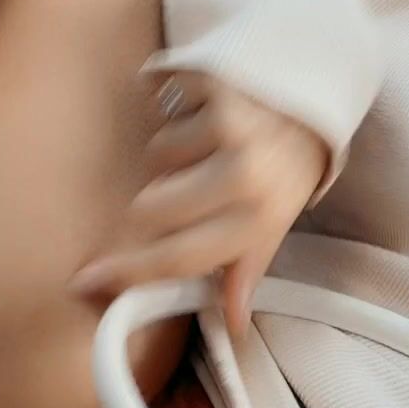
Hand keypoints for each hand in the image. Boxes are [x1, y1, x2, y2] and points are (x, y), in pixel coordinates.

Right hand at [71, 72, 327, 334]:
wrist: (318, 86)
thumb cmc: (291, 161)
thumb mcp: (277, 219)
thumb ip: (246, 271)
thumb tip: (232, 326)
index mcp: (260, 217)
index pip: (180, 257)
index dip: (130, 272)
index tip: (90, 280)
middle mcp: (245, 173)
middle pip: (149, 208)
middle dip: (157, 202)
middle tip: (190, 187)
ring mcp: (227, 123)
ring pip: (156, 154)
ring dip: (173, 153)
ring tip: (210, 143)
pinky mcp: (211, 81)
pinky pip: (162, 107)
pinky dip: (177, 110)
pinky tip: (207, 110)